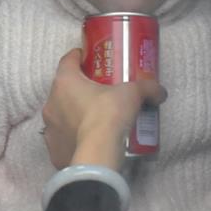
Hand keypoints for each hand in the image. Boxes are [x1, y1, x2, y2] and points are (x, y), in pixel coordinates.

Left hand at [42, 49, 166, 170]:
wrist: (98, 154)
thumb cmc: (109, 115)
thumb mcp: (132, 95)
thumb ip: (147, 88)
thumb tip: (161, 92)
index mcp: (66, 82)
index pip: (68, 60)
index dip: (78, 56)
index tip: (87, 58)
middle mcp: (52, 102)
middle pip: (63, 89)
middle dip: (77, 89)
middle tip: (97, 92)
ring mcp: (50, 128)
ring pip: (60, 115)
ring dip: (72, 115)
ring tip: (92, 120)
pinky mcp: (54, 150)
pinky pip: (62, 140)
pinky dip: (71, 138)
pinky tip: (86, 142)